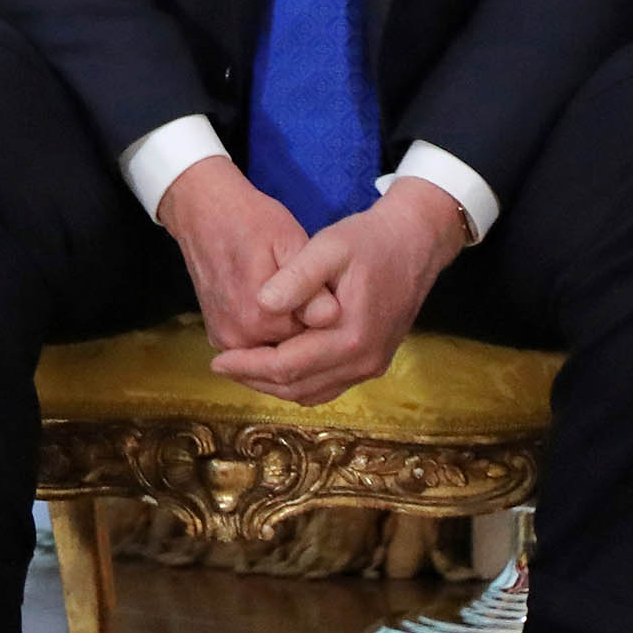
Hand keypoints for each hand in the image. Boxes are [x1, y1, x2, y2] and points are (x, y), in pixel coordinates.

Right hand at [157, 156, 310, 350]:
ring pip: (275, 348)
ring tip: (288, 295)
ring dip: (287, 331)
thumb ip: (310, 285)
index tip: (321, 288)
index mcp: (262, 319)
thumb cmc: (251, 221)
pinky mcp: (217, 337)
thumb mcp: (290, 243)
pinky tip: (270, 306)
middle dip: (306, 326)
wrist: (203, 213)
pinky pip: (256, 347)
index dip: (323, 313)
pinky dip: (268, 334)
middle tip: (306, 289)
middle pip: (294, 347)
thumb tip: (332, 318)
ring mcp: (225, 341)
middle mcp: (240, 339)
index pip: (316, 337)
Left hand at [207, 178, 471, 404]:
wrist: (416, 242)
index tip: (215, 360)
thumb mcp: (329, 247)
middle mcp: (364, 361)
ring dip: (274, 385)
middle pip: (297, 387)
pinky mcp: (374, 361)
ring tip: (241, 367)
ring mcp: (372, 366)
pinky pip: (328, 384)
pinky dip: (298, 381)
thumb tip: (261, 304)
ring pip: (312, 392)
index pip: (287, 366)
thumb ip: (297, 277)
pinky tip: (274, 364)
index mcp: (350, 337)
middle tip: (221, 366)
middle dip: (255, 380)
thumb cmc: (370, 240)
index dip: (248, 366)